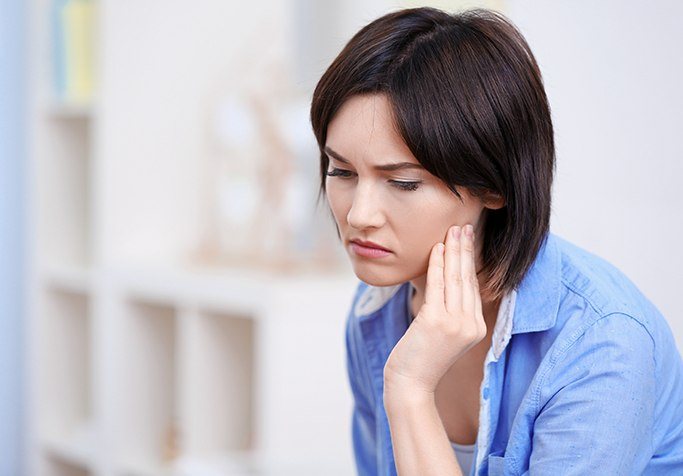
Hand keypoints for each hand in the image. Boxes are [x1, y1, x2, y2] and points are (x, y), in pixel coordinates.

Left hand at [384, 224, 486, 395]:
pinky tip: (437, 248)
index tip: (467, 240)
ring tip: (452, 230)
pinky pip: (437, 286)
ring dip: (453, 251)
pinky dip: (437, 264)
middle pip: (467, 279)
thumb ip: (450, 312)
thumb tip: (446, 283)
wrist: (411, 384)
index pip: (472, 287)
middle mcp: (470, 324)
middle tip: (463, 226)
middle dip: (465, 250)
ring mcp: (455, 324)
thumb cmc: (421, 358)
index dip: (469, 261)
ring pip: (455, 279)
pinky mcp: (436, 322)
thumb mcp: (442, 334)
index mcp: (475, 327)